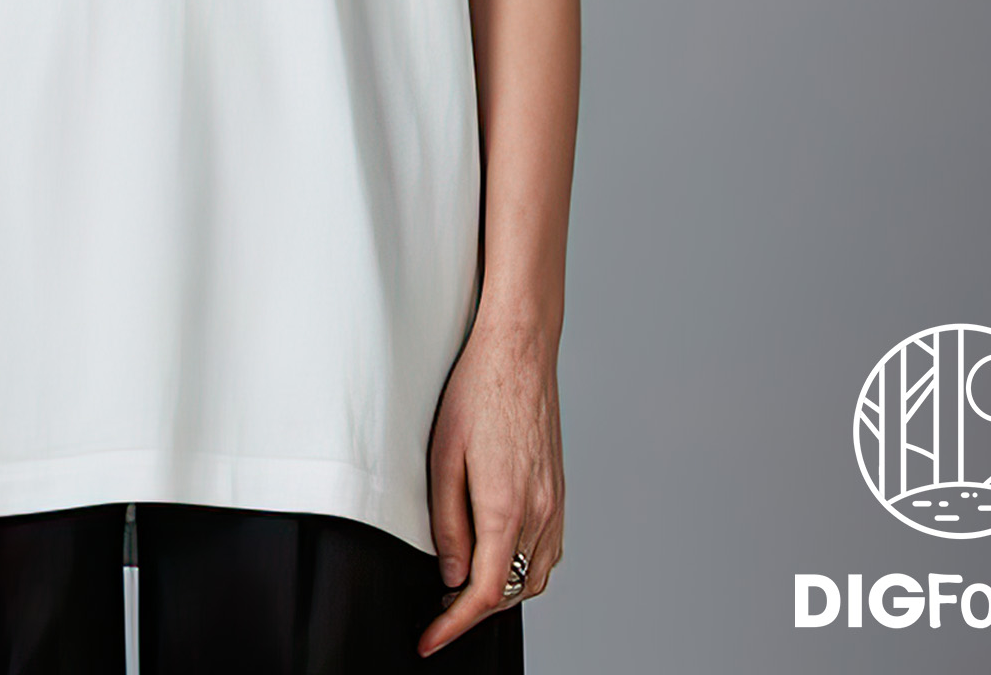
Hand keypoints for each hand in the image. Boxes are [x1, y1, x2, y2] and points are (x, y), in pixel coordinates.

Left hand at [417, 318, 564, 656]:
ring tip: (463, 588)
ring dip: (501, 592)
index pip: (483, 594)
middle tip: (439, 612)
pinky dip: (522, 569)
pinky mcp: (560, 492)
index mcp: (506, 508)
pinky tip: (498, 555)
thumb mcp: (442, 456)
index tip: (430, 640)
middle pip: (511, 593)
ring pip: (533, 578)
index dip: (453, 626)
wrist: (520, 351)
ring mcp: (555, 504)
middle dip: (474, 611)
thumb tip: (450, 574)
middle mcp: (539, 514)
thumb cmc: (476, 392)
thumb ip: (447, 522)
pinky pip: (546, 552)